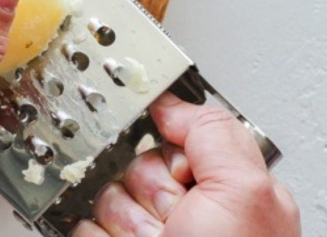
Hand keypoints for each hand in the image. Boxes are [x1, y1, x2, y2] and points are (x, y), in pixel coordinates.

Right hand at [74, 93, 299, 236]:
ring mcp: (142, 235)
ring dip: (122, 223)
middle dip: (146, 191)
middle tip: (172, 221)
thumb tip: (173, 103)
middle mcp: (184, 210)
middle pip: (132, 162)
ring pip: (102, 194)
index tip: (181, 172)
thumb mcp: (247, 193)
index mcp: (225, 188)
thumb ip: (214, 134)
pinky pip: (79, 225)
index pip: (173, 135)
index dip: (171, 151)